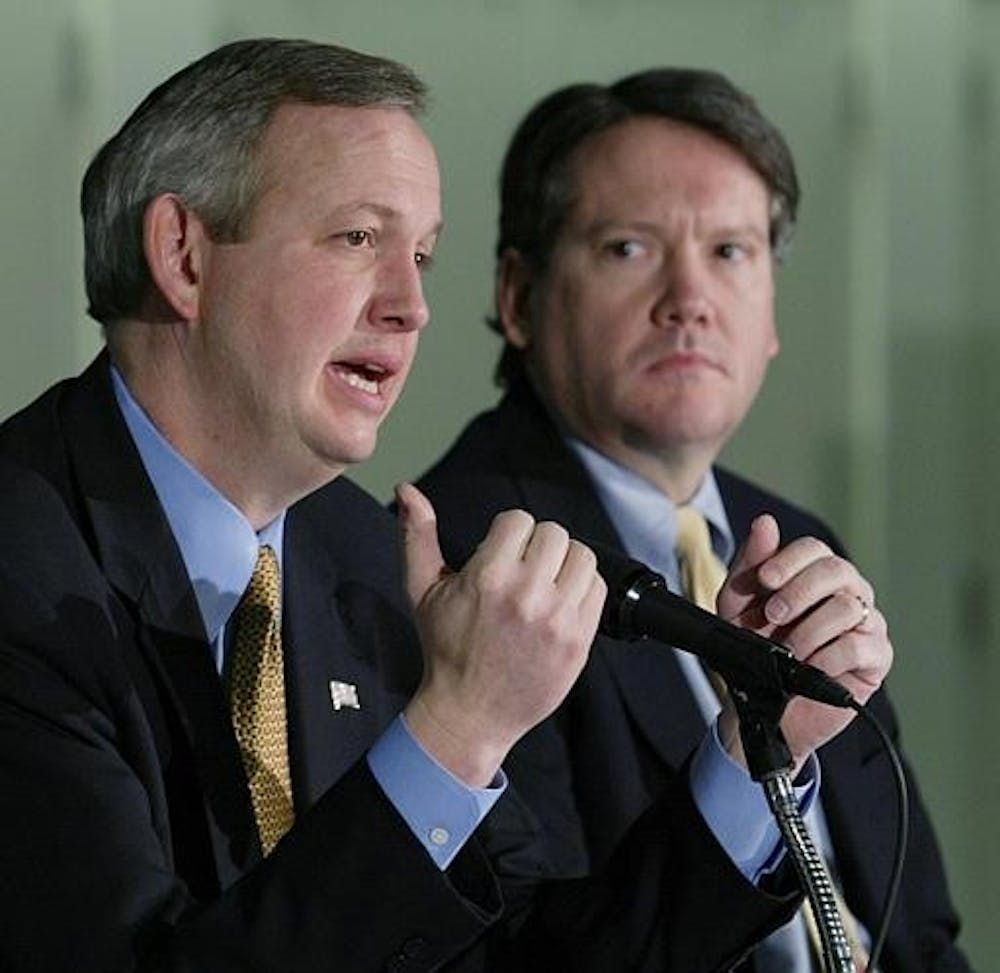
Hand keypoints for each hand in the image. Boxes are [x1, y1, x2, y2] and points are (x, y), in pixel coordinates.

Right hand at [395, 483, 605, 785]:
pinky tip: (559, 602)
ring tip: (544, 583)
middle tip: (522, 568)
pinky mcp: (578, 641)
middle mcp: (527, 594)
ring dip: (563, 563)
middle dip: (536, 546)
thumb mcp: (422, 590)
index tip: (500, 553)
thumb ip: (417, 534)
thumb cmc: (444, 650)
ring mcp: (557, 619)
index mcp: (488, 577)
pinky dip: (582, 589)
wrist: (469, 714)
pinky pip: (597, 589)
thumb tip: (408, 489)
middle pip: (554, 533)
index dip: (508, 533)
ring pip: (581, 556)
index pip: (519, 519)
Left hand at [715, 514, 891, 770]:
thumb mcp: (739, 605)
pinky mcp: (876, 657)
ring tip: (787, 652)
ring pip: (849, 607)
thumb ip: (751, 564)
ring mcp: (865, 623)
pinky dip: (828, 657)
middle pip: (837, 570)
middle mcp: (846, 592)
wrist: (760, 702)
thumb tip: (764, 522)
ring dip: (809, 630)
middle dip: (800, 591)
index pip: (814, 548)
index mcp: (813, 574)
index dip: (790, 560)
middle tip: (773, 615)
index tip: (765, 580)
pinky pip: (861, 645)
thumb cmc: (753, 646)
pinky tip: (809, 668)